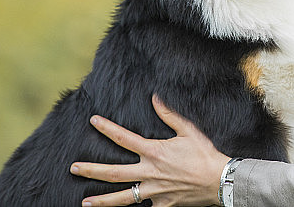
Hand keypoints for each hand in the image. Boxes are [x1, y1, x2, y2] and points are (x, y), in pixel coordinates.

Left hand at [70, 95, 229, 206]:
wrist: (220, 181)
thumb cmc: (205, 154)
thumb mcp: (188, 130)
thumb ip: (169, 114)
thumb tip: (155, 97)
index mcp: (154, 152)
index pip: (124, 138)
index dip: (107, 128)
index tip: (93, 121)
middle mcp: (150, 173)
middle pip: (114, 173)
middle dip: (91, 170)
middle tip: (73, 168)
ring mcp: (155, 192)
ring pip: (123, 198)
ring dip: (102, 201)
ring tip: (85, 203)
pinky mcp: (163, 205)